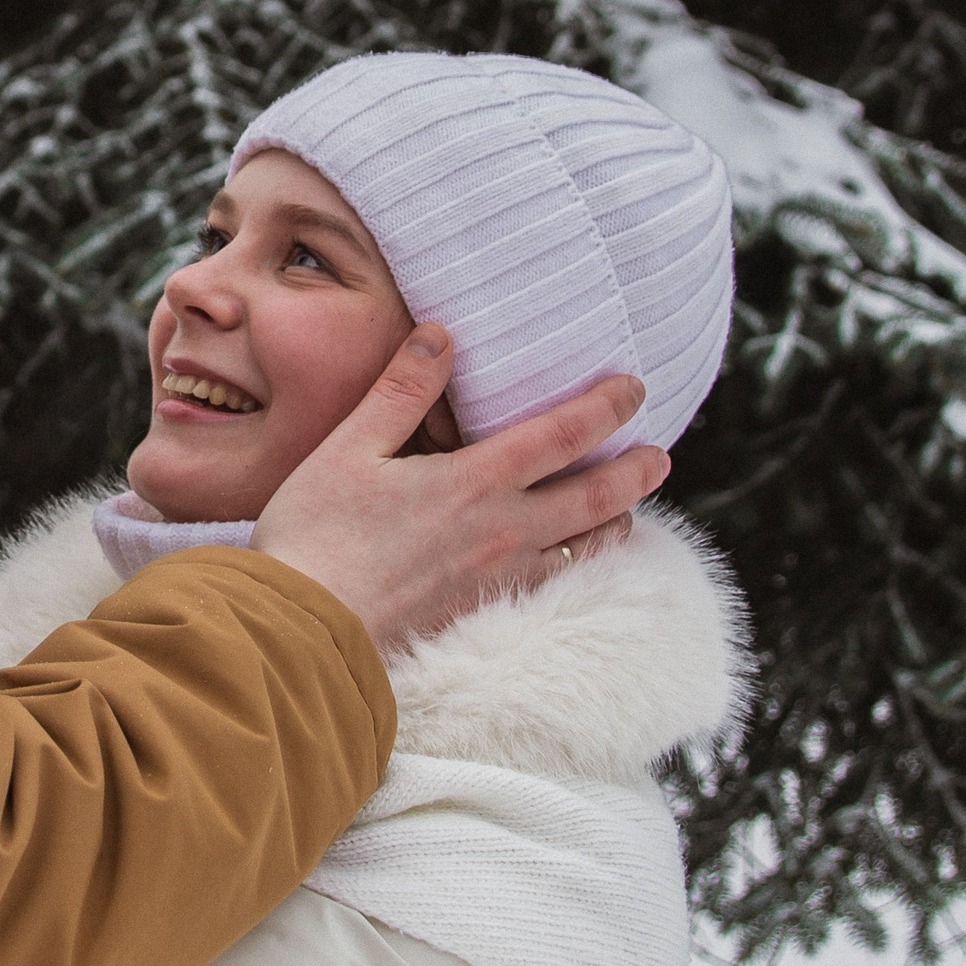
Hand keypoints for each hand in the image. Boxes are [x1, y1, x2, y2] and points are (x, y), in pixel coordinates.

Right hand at [251, 324, 666, 650]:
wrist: (305, 631)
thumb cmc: (317, 534)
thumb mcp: (350, 448)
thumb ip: (402, 390)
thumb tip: (441, 334)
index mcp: (476, 483)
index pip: (564, 435)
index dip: (607, 406)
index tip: (635, 385)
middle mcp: (504, 532)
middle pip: (598, 498)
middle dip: (635, 472)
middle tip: (660, 454)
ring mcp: (500, 580)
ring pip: (584, 549)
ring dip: (614, 522)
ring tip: (626, 509)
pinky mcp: (484, 614)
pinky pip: (553, 586)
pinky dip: (577, 565)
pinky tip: (568, 561)